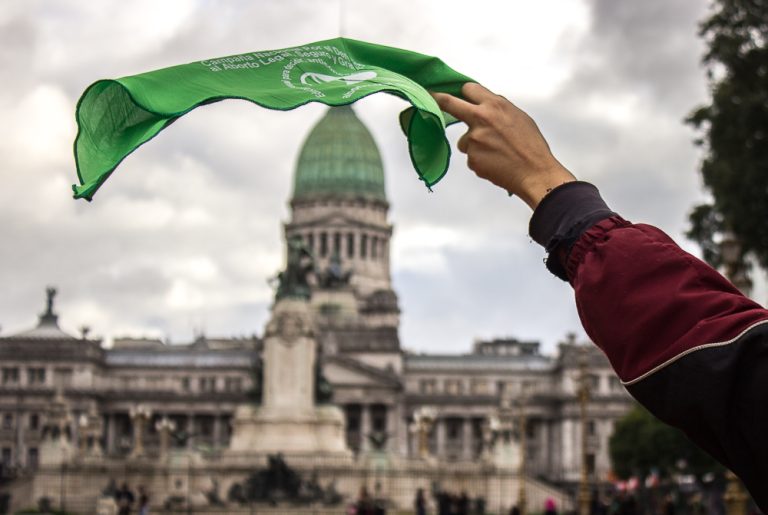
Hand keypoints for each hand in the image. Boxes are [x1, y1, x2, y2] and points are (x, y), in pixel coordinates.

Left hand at [433, 83, 575, 208]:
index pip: (469, 89)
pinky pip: (471, 157)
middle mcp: (481, 119)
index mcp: (495, 105)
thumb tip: (484, 105)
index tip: (455, 93)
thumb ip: (498, 109)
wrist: (535, 172)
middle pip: (449, 104)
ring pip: (464, 141)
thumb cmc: (531, 145)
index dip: (464, 93)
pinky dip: (480, 160)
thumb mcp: (519, 117)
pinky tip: (496, 163)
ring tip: (496, 153)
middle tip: (431, 97)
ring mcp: (474, 140)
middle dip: (438, 99)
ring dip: (474, 146)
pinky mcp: (472, 158)